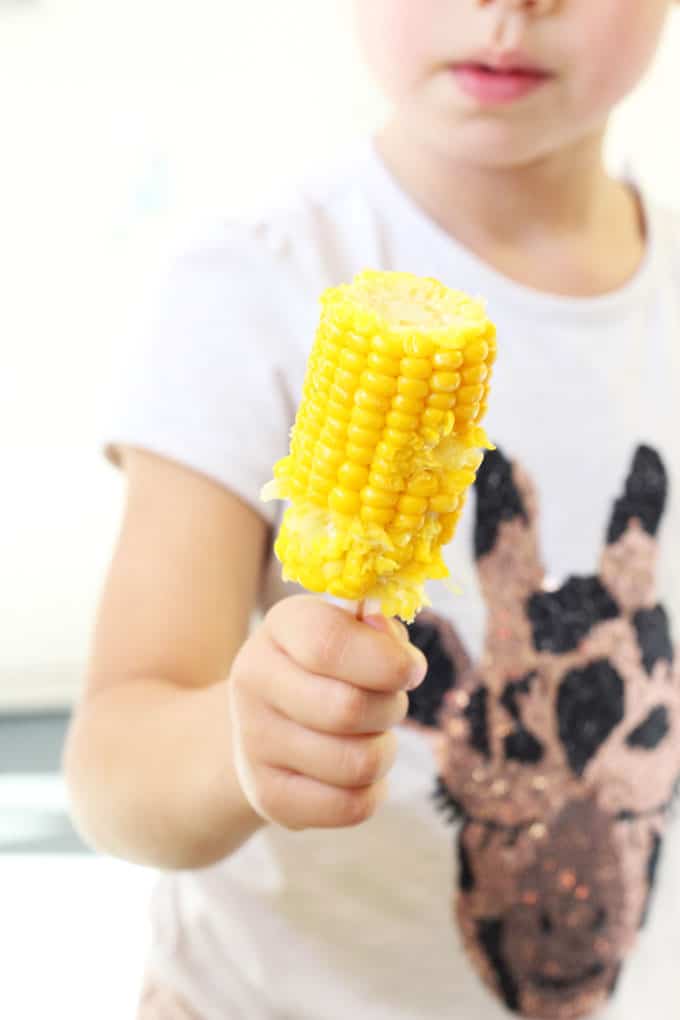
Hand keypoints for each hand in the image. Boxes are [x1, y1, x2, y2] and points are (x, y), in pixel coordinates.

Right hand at [228, 595, 426, 829]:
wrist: (268, 718)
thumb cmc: (330, 667)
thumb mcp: (351, 631)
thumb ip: (380, 631)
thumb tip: (396, 651)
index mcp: (281, 627)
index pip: (329, 644)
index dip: (386, 661)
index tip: (411, 669)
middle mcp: (254, 680)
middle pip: (349, 709)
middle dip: (390, 708)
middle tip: (388, 703)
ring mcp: (254, 741)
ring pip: (357, 763)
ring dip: (383, 750)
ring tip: (370, 736)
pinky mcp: (269, 795)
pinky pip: (351, 806)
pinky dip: (373, 790)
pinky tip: (357, 770)